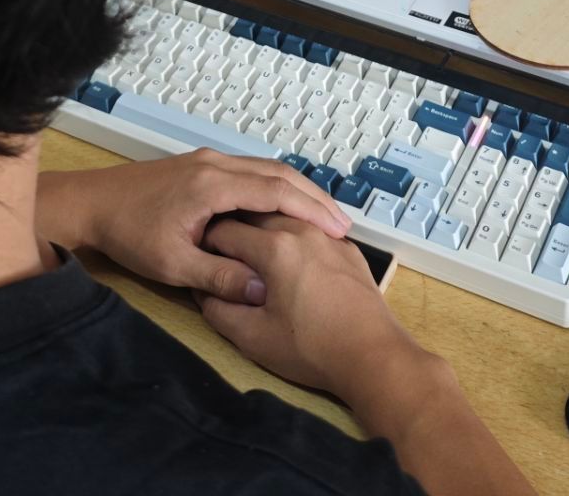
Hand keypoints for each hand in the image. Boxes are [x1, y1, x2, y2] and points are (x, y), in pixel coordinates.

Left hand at [38, 151, 350, 302]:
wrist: (91, 204)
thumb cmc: (128, 233)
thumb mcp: (173, 264)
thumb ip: (220, 278)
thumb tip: (264, 291)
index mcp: (212, 185)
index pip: (276, 191)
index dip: (311, 210)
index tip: (338, 230)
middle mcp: (215, 163)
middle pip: (279, 173)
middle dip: (314, 197)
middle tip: (342, 224)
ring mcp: (208, 160)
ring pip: (266, 168)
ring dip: (297, 190)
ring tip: (322, 218)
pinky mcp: (202, 165)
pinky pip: (251, 170)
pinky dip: (276, 186)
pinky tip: (285, 208)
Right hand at [204, 218, 535, 495]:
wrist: (373, 356)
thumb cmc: (310, 349)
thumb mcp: (252, 337)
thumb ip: (218, 309)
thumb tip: (203, 290)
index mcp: (274, 247)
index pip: (225, 230)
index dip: (204, 241)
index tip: (196, 252)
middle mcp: (302, 230)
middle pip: (256, 213)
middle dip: (232, 226)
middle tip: (218, 247)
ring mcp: (329, 237)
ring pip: (286, 215)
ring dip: (264, 225)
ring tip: (251, 246)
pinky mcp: (348, 250)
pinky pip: (312, 229)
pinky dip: (294, 233)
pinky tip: (290, 254)